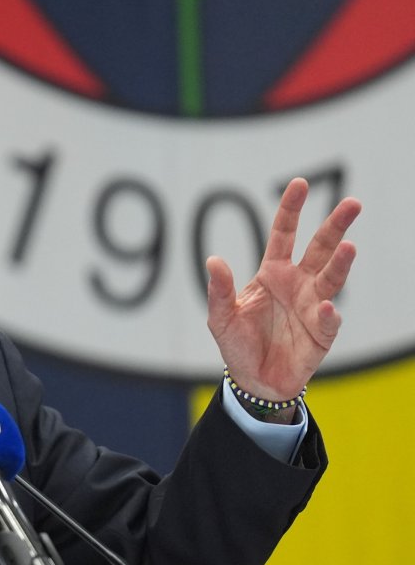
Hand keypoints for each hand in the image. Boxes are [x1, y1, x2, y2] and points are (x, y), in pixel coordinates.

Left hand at [206, 178, 360, 407]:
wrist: (254, 380)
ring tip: (349, 247)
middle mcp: (298, 284)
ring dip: (340, 263)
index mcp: (272, 273)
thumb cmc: (238, 344)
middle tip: (353, 203)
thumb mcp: (220, 317)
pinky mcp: (322, 333)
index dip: (291, 210)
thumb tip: (213, 260)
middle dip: (335, 226)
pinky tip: (324, 307)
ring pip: (331, 278)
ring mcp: (313, 306)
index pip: (284, 234)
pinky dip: (327, 314)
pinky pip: (327, 320)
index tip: (300, 184)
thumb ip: (219, 290)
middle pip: (319, 248)